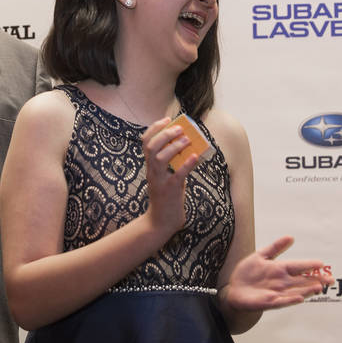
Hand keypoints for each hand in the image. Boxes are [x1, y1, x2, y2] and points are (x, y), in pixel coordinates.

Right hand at [140, 117, 197, 236]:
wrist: (160, 223)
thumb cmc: (166, 198)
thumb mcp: (166, 177)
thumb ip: (172, 164)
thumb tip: (189, 147)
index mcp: (150, 166)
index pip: (145, 141)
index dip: (155, 128)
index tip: (167, 119)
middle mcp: (151, 171)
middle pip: (151, 146)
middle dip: (165, 134)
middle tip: (180, 129)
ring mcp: (159, 181)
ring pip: (160, 158)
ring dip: (174, 146)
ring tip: (188, 140)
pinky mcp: (170, 190)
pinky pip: (177, 175)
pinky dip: (187, 164)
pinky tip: (196, 157)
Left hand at [221, 237, 331, 311]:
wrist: (234, 289)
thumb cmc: (248, 273)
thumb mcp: (260, 255)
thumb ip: (275, 247)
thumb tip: (291, 237)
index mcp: (280, 269)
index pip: (299, 266)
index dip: (309, 265)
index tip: (321, 263)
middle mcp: (282, 281)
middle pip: (302, 281)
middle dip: (316, 280)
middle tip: (330, 280)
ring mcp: (277, 292)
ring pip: (296, 291)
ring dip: (307, 290)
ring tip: (318, 287)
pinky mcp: (269, 302)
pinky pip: (282, 301)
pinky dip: (291, 300)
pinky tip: (300, 298)